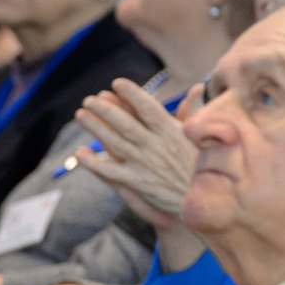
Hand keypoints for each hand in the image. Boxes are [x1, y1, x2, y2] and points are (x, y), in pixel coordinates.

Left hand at [75, 77, 197, 226]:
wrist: (204, 200)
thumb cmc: (203, 164)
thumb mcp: (203, 135)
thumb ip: (194, 110)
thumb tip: (198, 86)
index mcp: (172, 131)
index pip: (148, 108)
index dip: (131, 94)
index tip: (116, 83)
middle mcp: (156, 146)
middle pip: (126, 123)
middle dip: (105, 109)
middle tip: (88, 99)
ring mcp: (145, 165)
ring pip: (115, 143)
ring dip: (95, 128)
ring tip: (80, 114)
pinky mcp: (138, 184)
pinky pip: (111, 172)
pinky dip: (94, 163)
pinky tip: (80, 153)